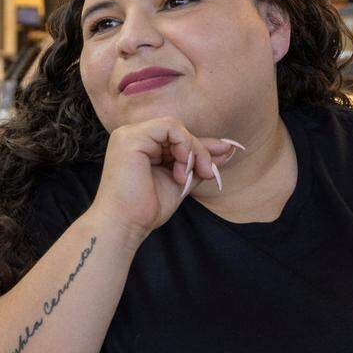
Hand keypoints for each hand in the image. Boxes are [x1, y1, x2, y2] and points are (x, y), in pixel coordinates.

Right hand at [87, 117, 239, 242]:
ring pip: (176, 127)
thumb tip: (227, 150)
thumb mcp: (180, 181)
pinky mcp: (132, 138)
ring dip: (192, 151)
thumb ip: (198, 164)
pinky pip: (170, 127)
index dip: (200, 147)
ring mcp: (129, 135)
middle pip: (178, 131)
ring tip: (187, 177)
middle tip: (207, 173)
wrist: (125, 225)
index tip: (222, 159)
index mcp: (139, 146)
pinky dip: (184, 145)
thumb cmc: (146, 209)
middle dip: (200, 151)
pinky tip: (182, 168)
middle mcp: (131, 136)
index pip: (175, 137)